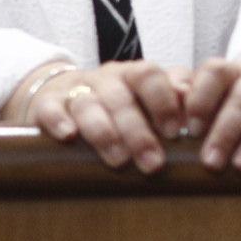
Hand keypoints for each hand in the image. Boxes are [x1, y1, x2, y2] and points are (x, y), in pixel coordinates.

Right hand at [5, 59, 190, 173]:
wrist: (61, 93)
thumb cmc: (119, 102)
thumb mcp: (148, 97)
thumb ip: (174, 97)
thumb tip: (194, 100)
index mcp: (134, 75)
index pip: (150, 75)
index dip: (163, 101)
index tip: (175, 132)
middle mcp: (106, 79)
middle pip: (121, 96)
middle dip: (138, 131)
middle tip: (153, 165)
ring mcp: (75, 91)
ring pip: (89, 104)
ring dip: (105, 132)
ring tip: (118, 161)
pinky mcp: (46, 105)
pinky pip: (50, 109)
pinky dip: (59, 121)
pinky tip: (69, 137)